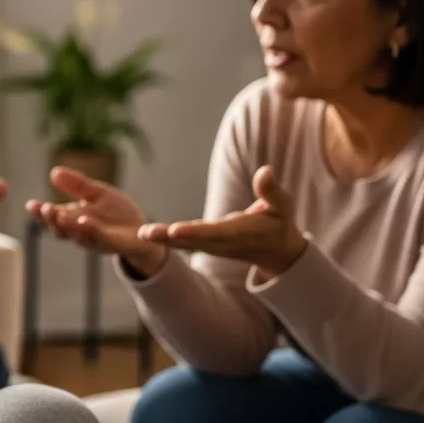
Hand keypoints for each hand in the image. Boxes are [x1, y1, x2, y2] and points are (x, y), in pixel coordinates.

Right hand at [26, 166, 166, 277]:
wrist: (141, 231)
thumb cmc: (116, 213)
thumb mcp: (96, 193)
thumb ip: (76, 185)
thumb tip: (54, 171)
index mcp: (73, 219)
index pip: (52, 218)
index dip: (41, 213)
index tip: (31, 205)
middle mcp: (80, 232)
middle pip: (60, 230)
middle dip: (51, 220)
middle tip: (46, 208)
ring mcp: (96, 239)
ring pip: (78, 236)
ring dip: (68, 226)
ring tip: (61, 214)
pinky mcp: (113, 243)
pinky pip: (100, 238)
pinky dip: (91, 230)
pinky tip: (85, 220)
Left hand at [138, 165, 306, 276]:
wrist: (276, 251)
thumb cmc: (279, 222)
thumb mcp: (282, 206)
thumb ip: (271, 191)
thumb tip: (265, 171)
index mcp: (240, 233)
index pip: (215, 232)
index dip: (195, 232)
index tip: (176, 231)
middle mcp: (223, 242)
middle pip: (192, 241)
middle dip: (169, 238)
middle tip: (145, 234)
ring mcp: (213, 246)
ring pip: (184, 244)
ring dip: (162, 239)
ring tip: (141, 234)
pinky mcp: (206, 245)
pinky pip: (183, 243)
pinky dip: (165, 240)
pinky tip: (145, 235)